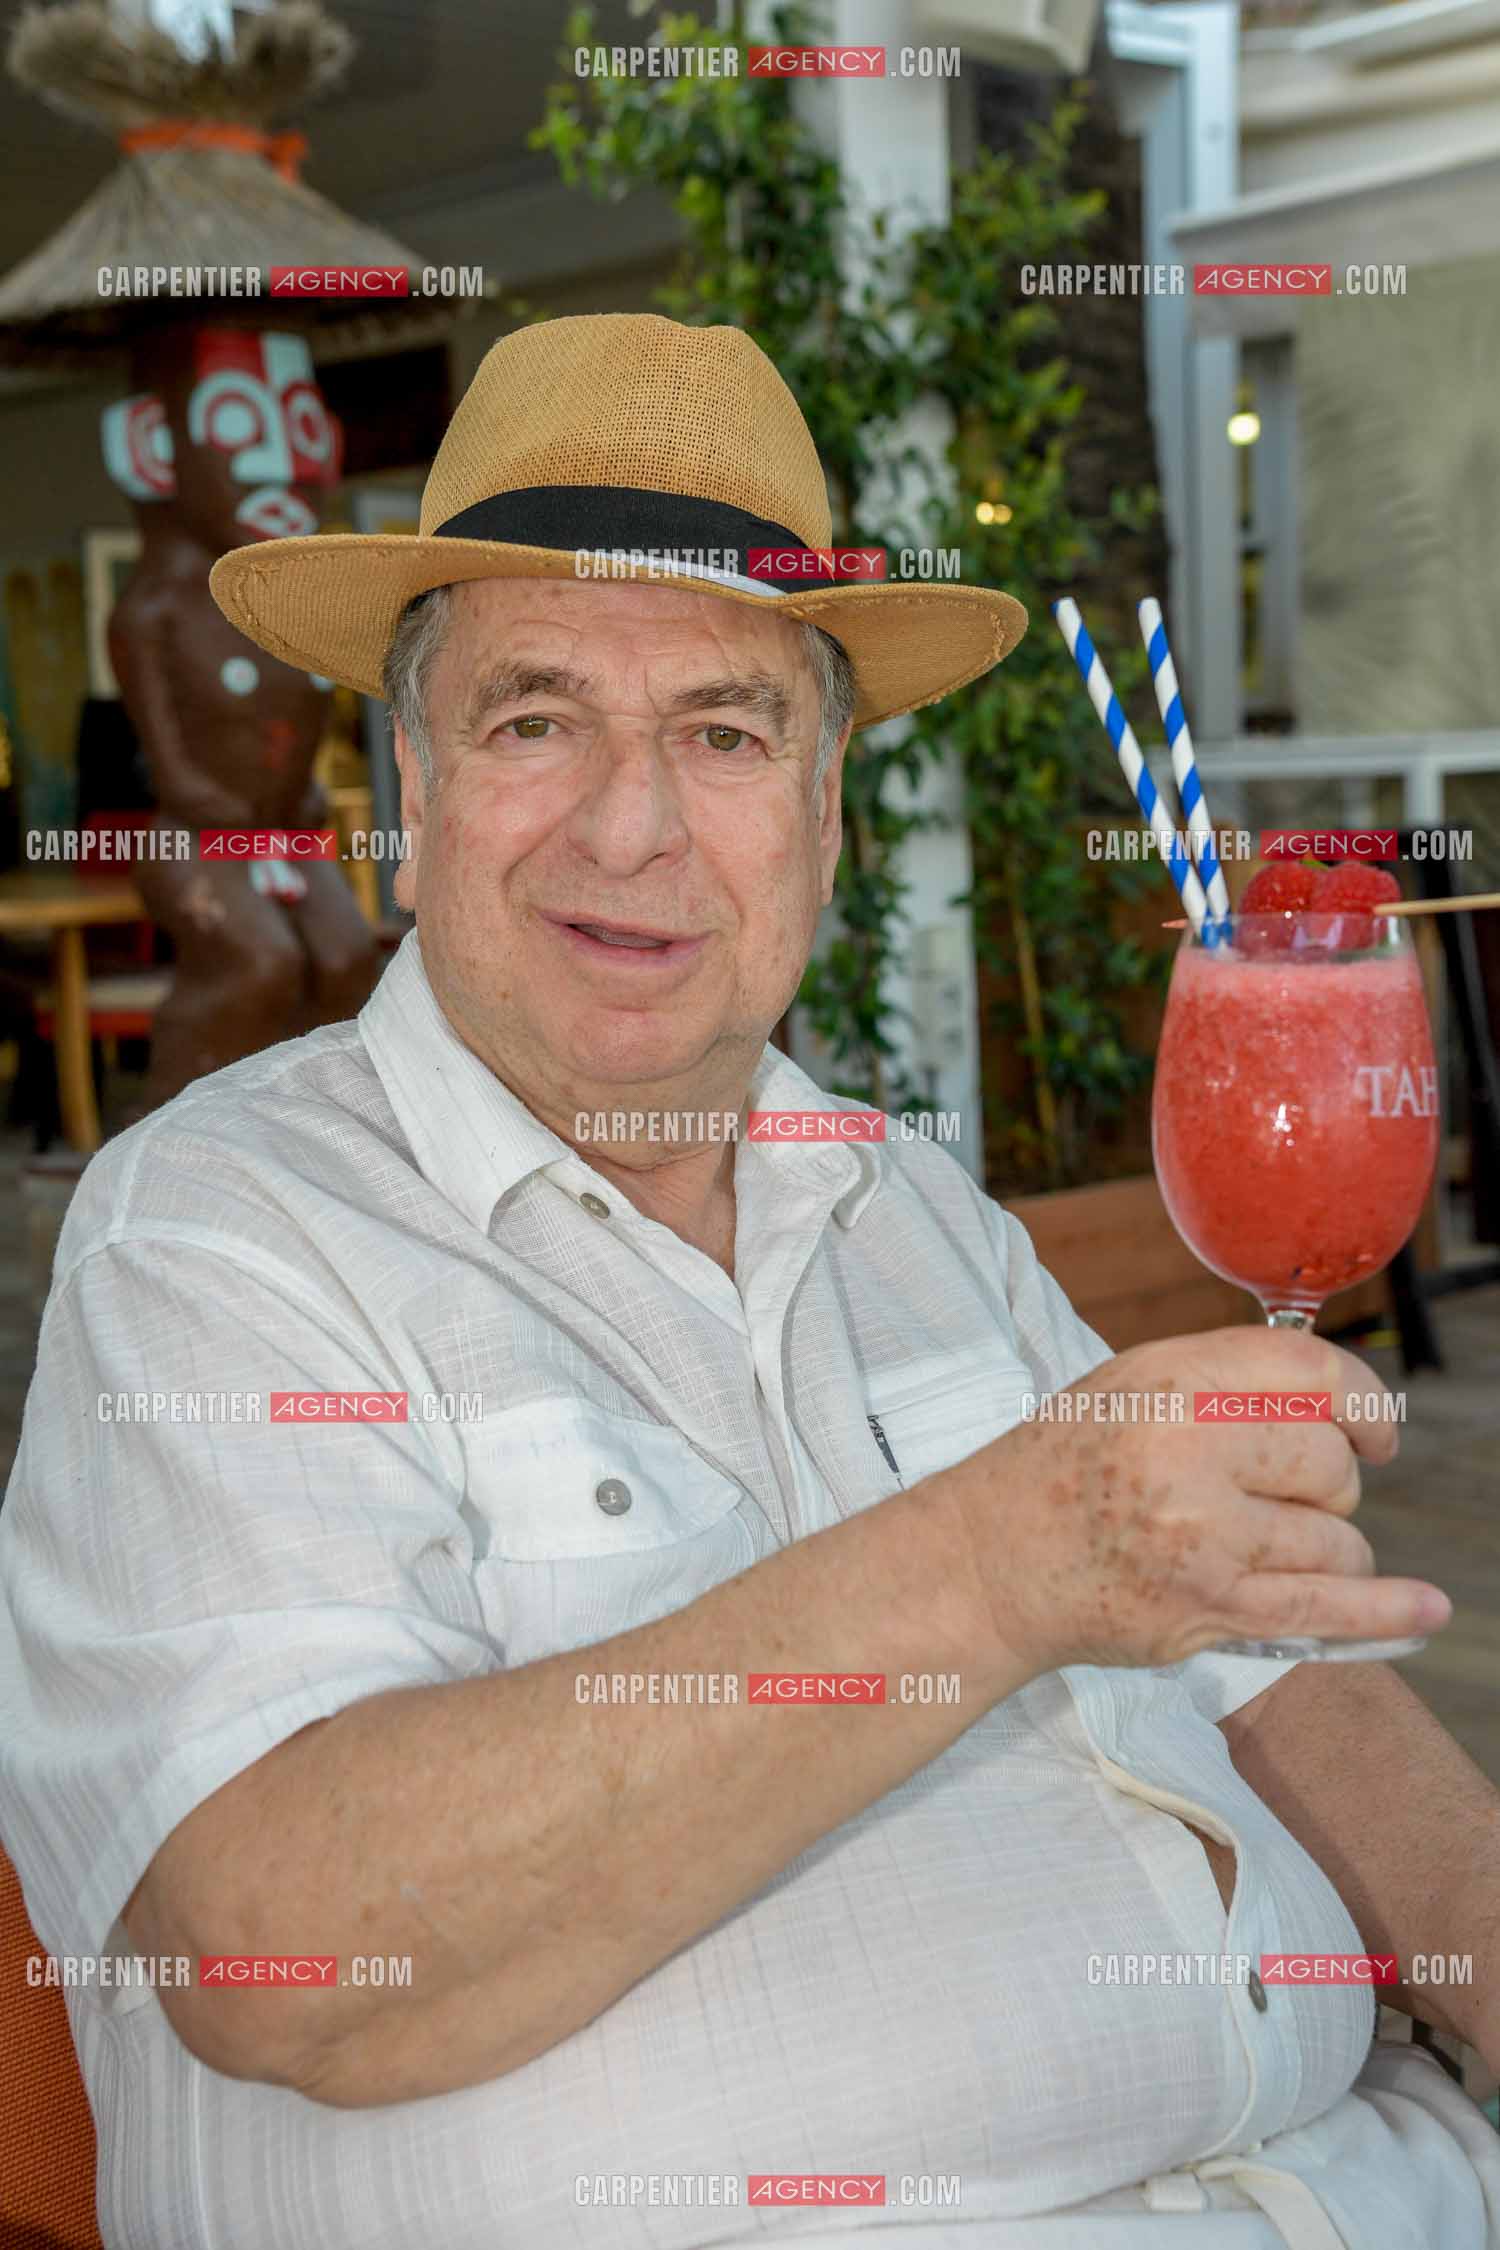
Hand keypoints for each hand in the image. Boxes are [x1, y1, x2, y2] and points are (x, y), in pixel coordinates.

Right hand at [945, 1326, 1450, 1674]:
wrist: (991, 1560)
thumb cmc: (1069, 1462)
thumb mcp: (1135, 1383)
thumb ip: (1233, 1381)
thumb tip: (1349, 1404)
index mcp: (1173, 1383)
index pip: (1314, 1375)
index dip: (1365, 1402)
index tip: (1376, 1428)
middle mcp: (1190, 1454)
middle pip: (1332, 1464)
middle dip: (1328, 1482)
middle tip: (1280, 1494)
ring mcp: (1203, 1540)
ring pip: (1337, 1540)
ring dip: (1323, 1544)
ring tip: (1261, 1543)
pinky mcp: (1209, 1611)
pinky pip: (1329, 1609)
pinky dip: (1388, 1609)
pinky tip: (1427, 1607)